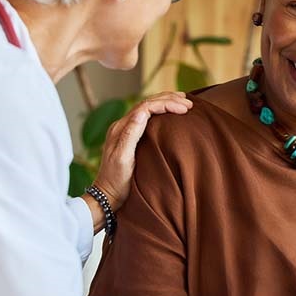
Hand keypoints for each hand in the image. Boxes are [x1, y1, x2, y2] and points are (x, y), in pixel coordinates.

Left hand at [92, 91, 191, 208]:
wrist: (107, 195)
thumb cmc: (116, 180)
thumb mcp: (123, 159)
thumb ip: (131, 134)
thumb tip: (143, 112)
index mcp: (121, 128)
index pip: (146, 107)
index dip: (166, 104)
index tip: (184, 109)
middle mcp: (122, 126)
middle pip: (147, 104)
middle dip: (168, 100)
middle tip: (188, 103)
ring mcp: (125, 131)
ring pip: (147, 108)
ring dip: (165, 102)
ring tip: (182, 101)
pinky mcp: (130, 137)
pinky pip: (146, 117)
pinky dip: (160, 111)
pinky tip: (169, 113)